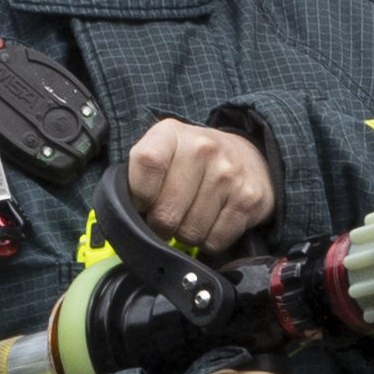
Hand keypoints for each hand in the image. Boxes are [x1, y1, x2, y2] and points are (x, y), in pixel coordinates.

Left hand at [124, 118, 278, 252]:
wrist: (248, 157)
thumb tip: (125, 220)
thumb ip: (141, 176)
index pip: (146, 163)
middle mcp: (202, 148)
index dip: (139, 195)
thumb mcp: (163, 153)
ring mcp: (228, 174)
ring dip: (187, 234)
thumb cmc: (193, 163)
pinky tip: (212, 221)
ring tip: (192, 216)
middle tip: (168, 217)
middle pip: (166, 211)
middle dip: (162, 225)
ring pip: (190, 232)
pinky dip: (210, 240)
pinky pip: (215, 240)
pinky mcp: (248, 199)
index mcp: (171, 133)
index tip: (142, 204)